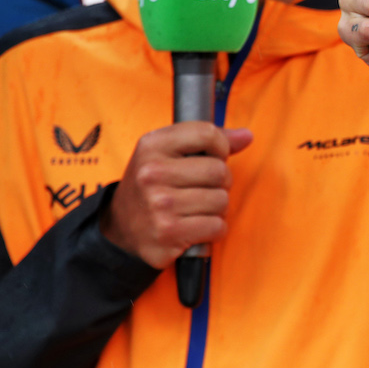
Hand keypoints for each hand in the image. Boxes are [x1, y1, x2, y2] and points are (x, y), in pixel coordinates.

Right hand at [99, 122, 252, 268]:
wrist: (122, 227)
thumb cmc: (154, 184)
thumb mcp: (169, 152)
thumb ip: (208, 140)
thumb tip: (246, 136)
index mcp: (152, 146)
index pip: (208, 134)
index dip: (220, 147)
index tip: (212, 156)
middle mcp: (152, 173)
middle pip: (220, 171)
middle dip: (220, 182)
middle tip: (203, 188)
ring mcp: (159, 205)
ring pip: (222, 200)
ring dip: (217, 207)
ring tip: (197, 207)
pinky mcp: (168, 233)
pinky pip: (217, 226)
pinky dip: (214, 228)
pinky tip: (196, 226)